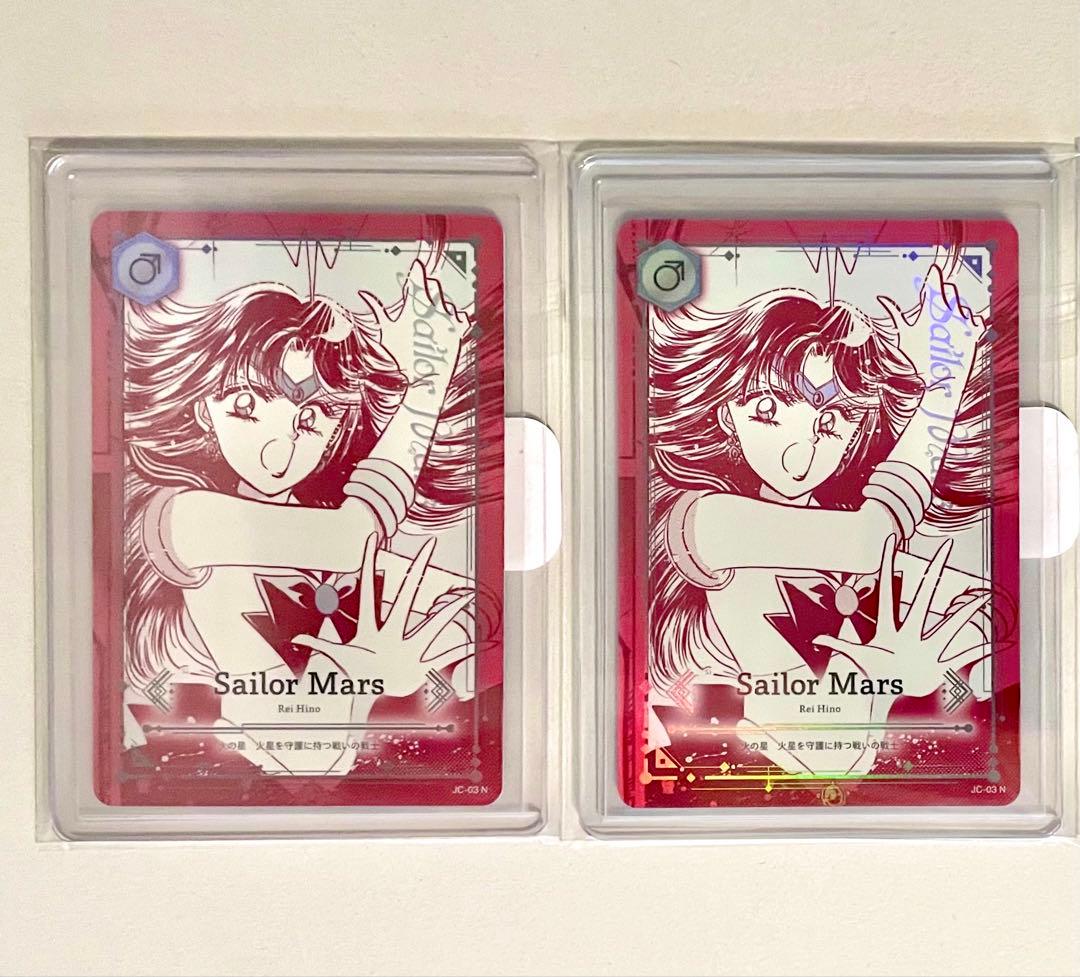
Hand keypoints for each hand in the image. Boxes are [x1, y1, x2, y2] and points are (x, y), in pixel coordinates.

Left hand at [292, 534, 473, 697]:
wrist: (367, 694)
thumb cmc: (353, 673)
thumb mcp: (336, 658)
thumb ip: (320, 645)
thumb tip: (297, 636)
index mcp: (369, 629)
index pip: (368, 590)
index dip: (368, 564)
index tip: (371, 538)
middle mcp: (392, 632)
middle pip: (407, 597)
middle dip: (418, 570)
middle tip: (429, 545)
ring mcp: (407, 647)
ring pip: (431, 625)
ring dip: (448, 613)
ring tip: (464, 597)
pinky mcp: (418, 665)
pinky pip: (441, 657)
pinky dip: (457, 651)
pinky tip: (473, 642)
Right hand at [356, 259, 468, 390]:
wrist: (424, 381)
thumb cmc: (401, 358)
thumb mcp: (386, 331)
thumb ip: (377, 309)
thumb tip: (364, 294)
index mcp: (415, 306)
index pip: (418, 278)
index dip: (417, 271)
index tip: (417, 267)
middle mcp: (434, 309)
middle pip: (434, 285)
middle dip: (427, 288)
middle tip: (419, 299)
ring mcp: (449, 319)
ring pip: (446, 300)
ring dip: (439, 304)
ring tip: (428, 320)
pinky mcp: (459, 330)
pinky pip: (460, 314)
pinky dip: (453, 316)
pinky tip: (443, 325)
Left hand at [812, 535, 990, 699]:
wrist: (887, 693)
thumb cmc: (872, 672)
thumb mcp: (856, 658)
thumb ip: (839, 646)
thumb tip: (818, 638)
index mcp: (889, 629)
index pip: (889, 593)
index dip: (888, 566)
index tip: (890, 540)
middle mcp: (910, 632)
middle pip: (924, 598)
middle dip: (935, 572)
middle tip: (946, 546)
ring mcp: (926, 647)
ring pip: (949, 625)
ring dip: (965, 613)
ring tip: (981, 596)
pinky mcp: (938, 665)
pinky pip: (960, 656)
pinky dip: (976, 650)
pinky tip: (992, 641)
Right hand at [877, 262, 987, 396]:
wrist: (940, 381)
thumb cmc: (918, 360)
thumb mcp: (903, 335)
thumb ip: (894, 313)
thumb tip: (882, 299)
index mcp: (931, 310)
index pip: (934, 283)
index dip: (934, 274)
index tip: (935, 269)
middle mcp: (950, 312)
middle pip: (949, 290)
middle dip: (942, 294)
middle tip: (934, 307)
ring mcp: (965, 320)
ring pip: (961, 303)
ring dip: (953, 309)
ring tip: (943, 326)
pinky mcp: (975, 330)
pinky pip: (973, 317)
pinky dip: (966, 320)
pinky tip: (956, 331)